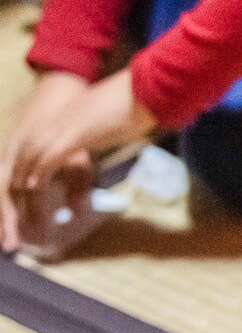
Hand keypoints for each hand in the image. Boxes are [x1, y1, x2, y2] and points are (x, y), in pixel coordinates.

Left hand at [1, 69, 152, 252]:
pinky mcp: (61, 143)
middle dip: (11, 215)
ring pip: (22, 183)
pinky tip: (43, 217)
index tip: (20, 228)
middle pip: (10, 180)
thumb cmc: (122, 111)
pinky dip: (39, 202)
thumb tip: (76, 201)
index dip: (14, 202)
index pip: (15, 172)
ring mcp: (46, 137)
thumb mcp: (95, 143)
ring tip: (33, 238)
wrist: (137, 91)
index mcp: (41, 132)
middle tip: (16, 242)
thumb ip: (82, 170)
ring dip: (25, 214)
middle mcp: (36, 133)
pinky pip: (40, 178)